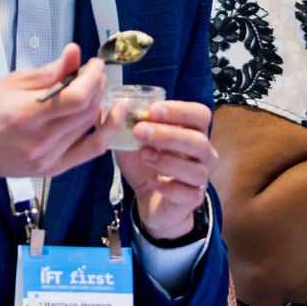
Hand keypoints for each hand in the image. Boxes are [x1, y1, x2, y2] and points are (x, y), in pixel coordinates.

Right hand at [0, 45, 109, 208]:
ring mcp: (48, 158)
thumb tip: (74, 54)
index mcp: (25, 115)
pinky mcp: (53, 169)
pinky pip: (91, 150)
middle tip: (95, 74)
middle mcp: (39, 140)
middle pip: (87, 111)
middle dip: (98, 87)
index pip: (77, 97)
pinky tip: (107, 115)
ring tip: (94, 90)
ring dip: (99, 105)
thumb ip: (49, 72)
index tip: (95, 65)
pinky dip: (104, 132)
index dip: (94, 78)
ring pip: (91, 127)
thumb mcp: (10, 83)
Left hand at [112, 99, 216, 240]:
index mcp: (192, 132)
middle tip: (140, 131)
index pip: (200, 115)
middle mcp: (203, 154)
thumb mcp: (131, 141)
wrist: (149, 197)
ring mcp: (201, 178)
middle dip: (169, 134)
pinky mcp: (194, 199)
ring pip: (197, 170)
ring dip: (168, 161)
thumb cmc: (146, 163)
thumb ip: (123, 125)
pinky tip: (152, 181)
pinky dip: (169, 187)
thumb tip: (103, 106)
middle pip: (199, 141)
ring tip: (144, 156)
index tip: (153, 110)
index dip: (180, 110)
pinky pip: (189, 194)